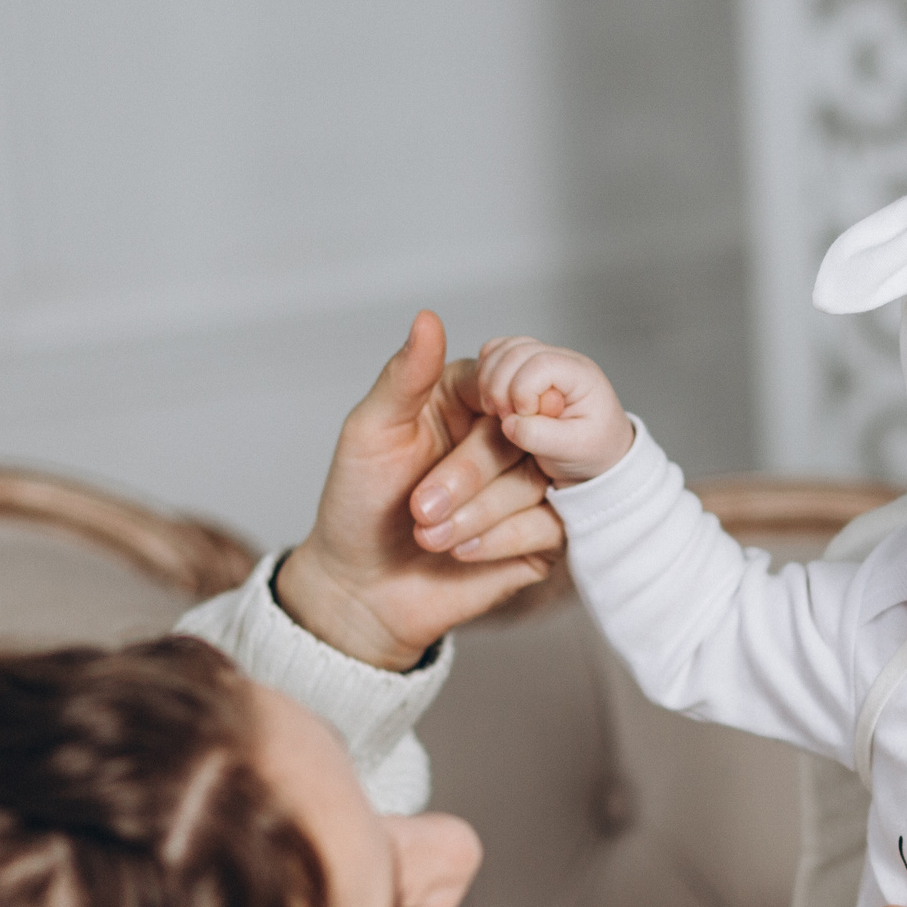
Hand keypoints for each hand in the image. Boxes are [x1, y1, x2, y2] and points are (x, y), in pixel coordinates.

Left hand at [276, 311, 563, 670]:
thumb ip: (403, 377)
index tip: (480, 424)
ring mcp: (526, 488)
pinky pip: (547, 527)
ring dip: (476, 515)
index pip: (506, 381)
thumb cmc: (359, 506)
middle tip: (420, 507)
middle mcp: (503, 439)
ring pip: (537, 482)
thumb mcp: (371, 434)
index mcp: (465, 401)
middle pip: (524, 434)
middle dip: (467, 477)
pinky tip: (459, 552)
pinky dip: (497, 542)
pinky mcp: (541, 536)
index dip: (497, 405)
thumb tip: (428, 318)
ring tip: (428, 535)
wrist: (363, 589)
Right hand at [476, 335, 635, 483]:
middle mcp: (562, 360)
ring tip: (497, 411)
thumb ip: (542, 437)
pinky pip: (496, 353)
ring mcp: (543, 359)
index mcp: (581, 375)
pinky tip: (492, 398)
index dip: (522, 391)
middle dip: (499, 387)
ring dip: (488, 379)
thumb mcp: (574, 450)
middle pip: (516, 352)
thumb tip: (509, 423)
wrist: (598, 453)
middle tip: (504, 418)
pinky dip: (485, 372)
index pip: (540, 365)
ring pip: (502, 349)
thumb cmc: (592, 449)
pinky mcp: (525, 367)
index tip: (524, 418)